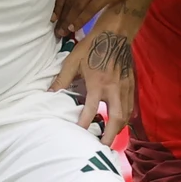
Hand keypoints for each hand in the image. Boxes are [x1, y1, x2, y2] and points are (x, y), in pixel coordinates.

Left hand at [50, 25, 136, 143]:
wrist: (116, 33)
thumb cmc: (92, 46)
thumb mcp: (73, 60)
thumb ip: (62, 79)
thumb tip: (49, 93)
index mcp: (98, 83)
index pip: (91, 109)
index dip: (85, 123)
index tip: (80, 134)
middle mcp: (114, 88)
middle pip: (116, 119)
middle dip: (110, 136)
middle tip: (102, 148)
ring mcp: (125, 88)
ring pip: (126, 115)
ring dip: (119, 130)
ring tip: (111, 140)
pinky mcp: (131, 85)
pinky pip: (130, 106)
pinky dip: (126, 118)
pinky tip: (121, 124)